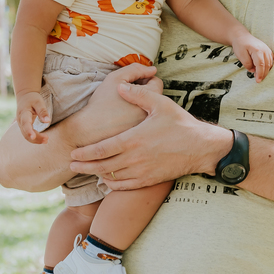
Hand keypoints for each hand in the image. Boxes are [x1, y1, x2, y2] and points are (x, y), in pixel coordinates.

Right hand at [16, 91, 50, 143]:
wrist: (24, 97)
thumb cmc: (32, 99)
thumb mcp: (39, 102)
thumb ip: (43, 111)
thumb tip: (47, 121)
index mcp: (23, 113)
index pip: (25, 123)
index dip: (29, 131)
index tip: (33, 137)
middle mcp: (20, 120)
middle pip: (26, 132)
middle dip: (36, 138)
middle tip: (47, 139)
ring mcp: (21, 124)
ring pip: (26, 135)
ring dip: (35, 140)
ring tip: (46, 140)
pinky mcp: (23, 126)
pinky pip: (27, 134)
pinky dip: (34, 138)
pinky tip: (42, 139)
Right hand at [57, 62, 162, 147]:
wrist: (90, 129)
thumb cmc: (102, 103)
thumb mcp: (116, 78)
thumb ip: (136, 69)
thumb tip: (152, 69)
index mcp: (149, 98)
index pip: (156, 82)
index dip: (143, 78)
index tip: (130, 83)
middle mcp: (152, 114)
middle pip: (154, 96)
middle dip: (143, 91)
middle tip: (125, 93)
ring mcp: (148, 126)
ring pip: (150, 108)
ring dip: (141, 103)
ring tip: (123, 105)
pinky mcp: (142, 135)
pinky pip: (145, 121)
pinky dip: (137, 116)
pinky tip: (123, 116)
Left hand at [69, 81, 230, 189]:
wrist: (201, 148)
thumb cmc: (181, 124)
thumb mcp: (161, 104)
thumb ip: (138, 95)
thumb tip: (120, 86)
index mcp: (134, 139)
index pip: (102, 150)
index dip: (85, 153)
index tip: (73, 153)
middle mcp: (135, 158)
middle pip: (102, 167)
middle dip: (84, 166)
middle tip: (71, 165)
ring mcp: (142, 171)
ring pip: (113, 178)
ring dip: (97, 175)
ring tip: (86, 171)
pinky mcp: (150, 180)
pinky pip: (126, 186)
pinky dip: (113, 185)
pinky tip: (108, 180)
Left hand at [232, 33, 273, 81]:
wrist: (242, 36)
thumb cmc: (240, 45)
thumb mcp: (240, 55)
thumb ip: (247, 63)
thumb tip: (253, 70)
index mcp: (257, 50)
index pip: (260, 64)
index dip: (260, 73)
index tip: (258, 81)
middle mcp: (264, 50)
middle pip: (267, 65)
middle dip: (263, 74)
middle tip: (258, 80)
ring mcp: (267, 49)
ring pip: (270, 63)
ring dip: (266, 71)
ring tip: (260, 76)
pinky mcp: (267, 50)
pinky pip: (271, 60)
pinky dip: (269, 66)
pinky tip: (265, 70)